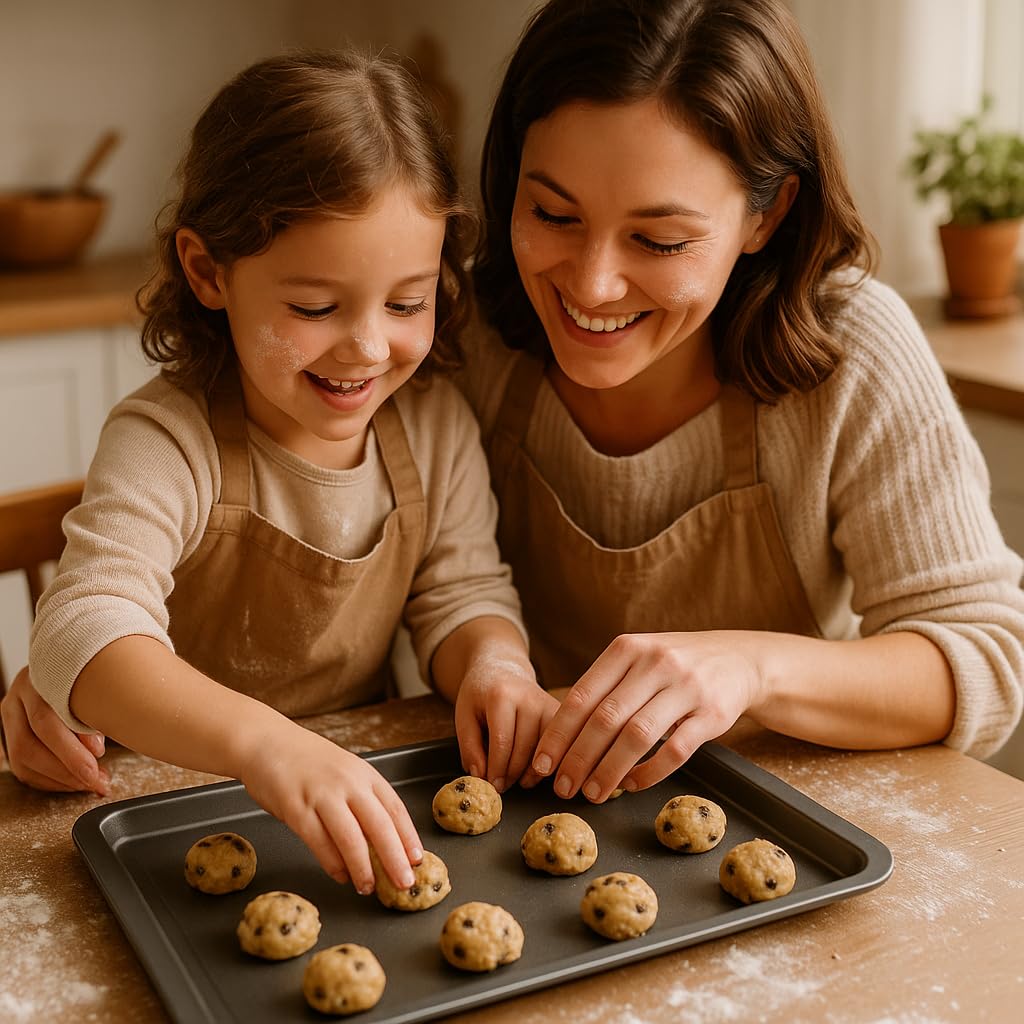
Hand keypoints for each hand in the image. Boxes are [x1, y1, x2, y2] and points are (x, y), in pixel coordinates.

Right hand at [0, 665, 108, 793]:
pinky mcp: (10, 735)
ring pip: (22, 760)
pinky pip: (23, 768)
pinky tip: (73, 782)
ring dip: (59, 779)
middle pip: (29, 744)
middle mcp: (17, 699)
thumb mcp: (94, 691)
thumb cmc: (88, 680)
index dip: (70, 750)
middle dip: (65, 769)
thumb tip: (95, 751)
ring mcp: (10, 717)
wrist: (71, 670)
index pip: (45, 721)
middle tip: (96, 782)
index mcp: (38, 681)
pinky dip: (50, 780)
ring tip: (90, 784)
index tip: (97, 765)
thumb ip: (93, 718)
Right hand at [237, 721, 422, 894]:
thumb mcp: (345, 773)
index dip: (408, 836)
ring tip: (369, 888)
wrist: (268, 742)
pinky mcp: (295, 807)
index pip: (395, 808)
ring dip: (362, 868)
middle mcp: (347, 782)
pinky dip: (333, 863)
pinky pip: (319, 842)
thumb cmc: (309, 763)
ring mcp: (321, 794)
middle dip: (394, 858)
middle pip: (379, 825)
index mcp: (364, 773)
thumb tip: (384, 842)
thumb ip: (362, 801)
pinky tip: (341, 876)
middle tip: (404, 883)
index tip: (418, 859)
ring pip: (350, 838)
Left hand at [455, 660, 559, 792]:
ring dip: (529, 773)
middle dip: (510, 774)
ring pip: (544, 750)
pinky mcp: (559, 713)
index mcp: (502, 694)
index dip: (496, 769)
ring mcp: (548, 704)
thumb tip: (480, 776)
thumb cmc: (481, 694)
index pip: (502, 742)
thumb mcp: (464, 715)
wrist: (502, 667)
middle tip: (500, 786)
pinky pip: (557, 746)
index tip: (491, 786)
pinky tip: (532, 771)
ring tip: (514, 780)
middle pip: (524, 749)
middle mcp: (530, 697)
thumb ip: (469, 746)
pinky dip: (545, 763)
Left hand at [522, 632, 763, 801]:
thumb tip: (560, 734)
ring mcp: (687, 687)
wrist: (740, 659)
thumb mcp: (638, 659)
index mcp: (628, 648)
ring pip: (638, 736)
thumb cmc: (674, 665)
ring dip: (609, 771)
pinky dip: (649, 773)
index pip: (582, 696)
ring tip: (592, 793)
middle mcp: (655, 663)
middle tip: (562, 787)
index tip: (542, 763)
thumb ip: (605, 686)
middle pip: (606, 719)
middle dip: (578, 758)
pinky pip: (675, 751)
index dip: (558, 733)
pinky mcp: (713, 714)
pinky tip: (631, 785)